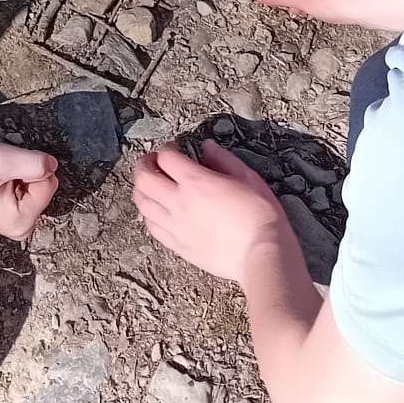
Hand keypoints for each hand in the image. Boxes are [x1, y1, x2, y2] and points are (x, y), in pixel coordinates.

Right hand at [0, 140, 59, 238]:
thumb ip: (37, 163)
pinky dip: (10, 179)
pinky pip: (22, 189)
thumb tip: (53, 165)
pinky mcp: (8, 214)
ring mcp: (14, 223)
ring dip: (15, 174)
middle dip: (23, 172)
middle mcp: (21, 228)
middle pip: (42, 185)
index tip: (4, 171)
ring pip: (33, 184)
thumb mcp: (4, 160)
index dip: (28, 168)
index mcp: (23, 221)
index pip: (49, 182)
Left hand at [133, 141, 289, 282]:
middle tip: (153, 162)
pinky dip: (149, 214)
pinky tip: (158, 211)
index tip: (174, 148)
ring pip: (142, 203)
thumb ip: (223, 159)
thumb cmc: (260, 217)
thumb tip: (208, 147)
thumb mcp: (248, 177)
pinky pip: (152, 227)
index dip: (166, 148)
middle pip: (144, 178)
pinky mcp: (178, 245)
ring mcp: (175, 226)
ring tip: (151, 185)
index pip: (166, 157)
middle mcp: (179, 202)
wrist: (262, 254)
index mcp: (196, 182)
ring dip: (142, 189)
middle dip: (145, 164)